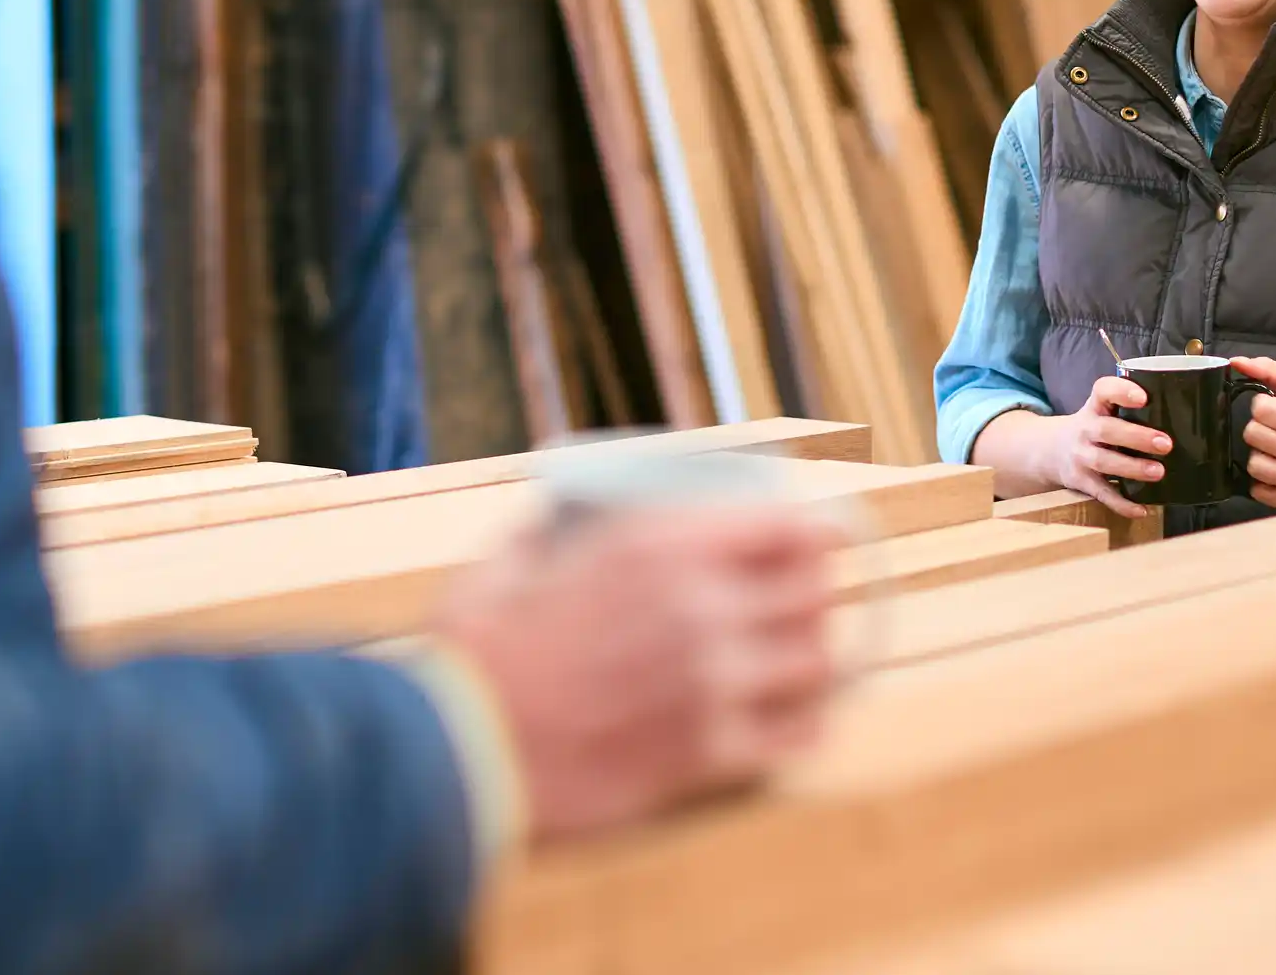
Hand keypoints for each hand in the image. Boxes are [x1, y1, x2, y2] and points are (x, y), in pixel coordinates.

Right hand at [431, 506, 839, 842]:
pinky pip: (794, 740)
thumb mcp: (511, 559)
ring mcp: (712, 683)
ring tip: (799, 665)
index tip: (815, 543)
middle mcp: (701, 605)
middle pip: (814, 594)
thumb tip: (552, 520)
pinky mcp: (708, 756)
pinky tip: (793, 724)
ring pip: (816, 664)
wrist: (459, 752)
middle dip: (817, 598)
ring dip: (812, 662)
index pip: (787, 526)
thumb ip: (547, 531)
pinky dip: (802, 729)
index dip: (812, 536)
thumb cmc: (475, 656)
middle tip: (805, 607)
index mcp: (659, 544)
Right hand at [1034, 376, 1171, 518]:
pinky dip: (1122, 504)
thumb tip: (1184, 418)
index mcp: (1094, 407)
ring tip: (1158, 472)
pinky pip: (1102, 494)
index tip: (1143, 397)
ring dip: (1132, 468)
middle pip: (1106, 430)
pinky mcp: (1081, 481)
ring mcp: (1080, 456)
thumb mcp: (1100, 412)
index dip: (1121, 391)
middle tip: (1166, 444)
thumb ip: (1129, 412)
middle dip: (1136, 437)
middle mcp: (1085, 429)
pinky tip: (1142, 509)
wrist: (1049, 450)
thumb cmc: (1092, 429)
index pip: (1103, 391)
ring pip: (1104, 462)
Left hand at [1230, 356, 1275, 509]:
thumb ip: (1270, 370)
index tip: (1275, 408)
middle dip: (1259, 427)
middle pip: (1253, 435)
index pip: (1261, 410)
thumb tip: (1235, 362)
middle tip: (1275, 428)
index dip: (1262, 405)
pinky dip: (1262, 479)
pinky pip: (1258, 492)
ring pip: (1253, 465)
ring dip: (1260, 453)